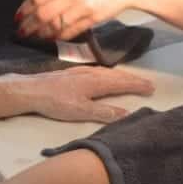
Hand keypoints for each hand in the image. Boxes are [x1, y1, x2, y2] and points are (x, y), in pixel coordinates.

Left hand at [0, 65, 153, 122]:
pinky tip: (104, 76)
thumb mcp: (81, 111)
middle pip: (117, 76)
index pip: (122, 83)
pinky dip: (108, 73)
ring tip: (131, 80)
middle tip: (148, 84)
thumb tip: (126, 113)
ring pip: (107, 72)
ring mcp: (81, 71)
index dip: (137, 85)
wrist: (31, 90)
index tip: (151, 88)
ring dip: (121, 76)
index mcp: (95, 82)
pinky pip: (98, 70)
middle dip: (133, 80)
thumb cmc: (55, 102)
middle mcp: (91, 73)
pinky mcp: (72, 73)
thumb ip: (104, 112)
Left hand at [16, 0, 156, 40]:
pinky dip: (58, 36)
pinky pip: (71, 31)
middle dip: (29, 24)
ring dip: (40, 33)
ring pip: (55, 25)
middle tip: (20, 30)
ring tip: (31, 36)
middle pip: (44, 13)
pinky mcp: (92, 19)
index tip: (18, 15)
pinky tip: (50, 38)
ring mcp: (83, 8)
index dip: (25, 8)